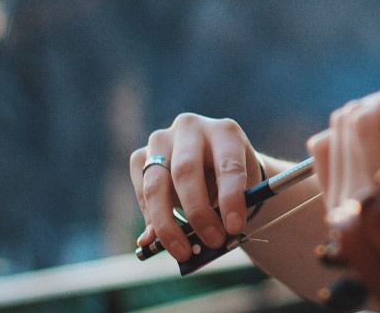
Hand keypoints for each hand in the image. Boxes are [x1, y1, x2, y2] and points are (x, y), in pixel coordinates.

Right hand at [129, 113, 262, 261]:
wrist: (212, 166)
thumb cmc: (231, 181)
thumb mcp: (239, 190)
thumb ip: (222, 211)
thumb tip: (192, 242)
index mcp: (225, 132)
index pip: (228, 165)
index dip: (231, 198)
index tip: (235, 228)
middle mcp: (191, 128)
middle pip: (185, 171)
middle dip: (198, 213)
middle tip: (212, 242)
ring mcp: (162, 139)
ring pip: (156, 184)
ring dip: (167, 223)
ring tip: (183, 251)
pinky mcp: (141, 155)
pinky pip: (141, 189)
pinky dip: (149, 217)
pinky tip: (157, 238)